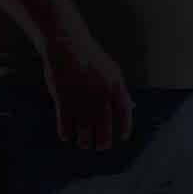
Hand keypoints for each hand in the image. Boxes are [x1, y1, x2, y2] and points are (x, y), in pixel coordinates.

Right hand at [42, 32, 133, 150]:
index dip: (125, 125)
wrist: (67, 45)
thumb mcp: (112, 71)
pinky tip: (66, 137)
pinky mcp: (62, 95)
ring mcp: (81, 94)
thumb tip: (130, 108)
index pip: (124, 110)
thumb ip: (120, 91)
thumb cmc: (91, 60)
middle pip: (103, 122)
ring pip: (84, 124)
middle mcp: (99, 91)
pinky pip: (65, 119)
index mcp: (114, 84)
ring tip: (84, 144)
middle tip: (101, 147)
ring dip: (84, 138)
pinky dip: (66, 130)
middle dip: (102, 139)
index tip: (123, 137)